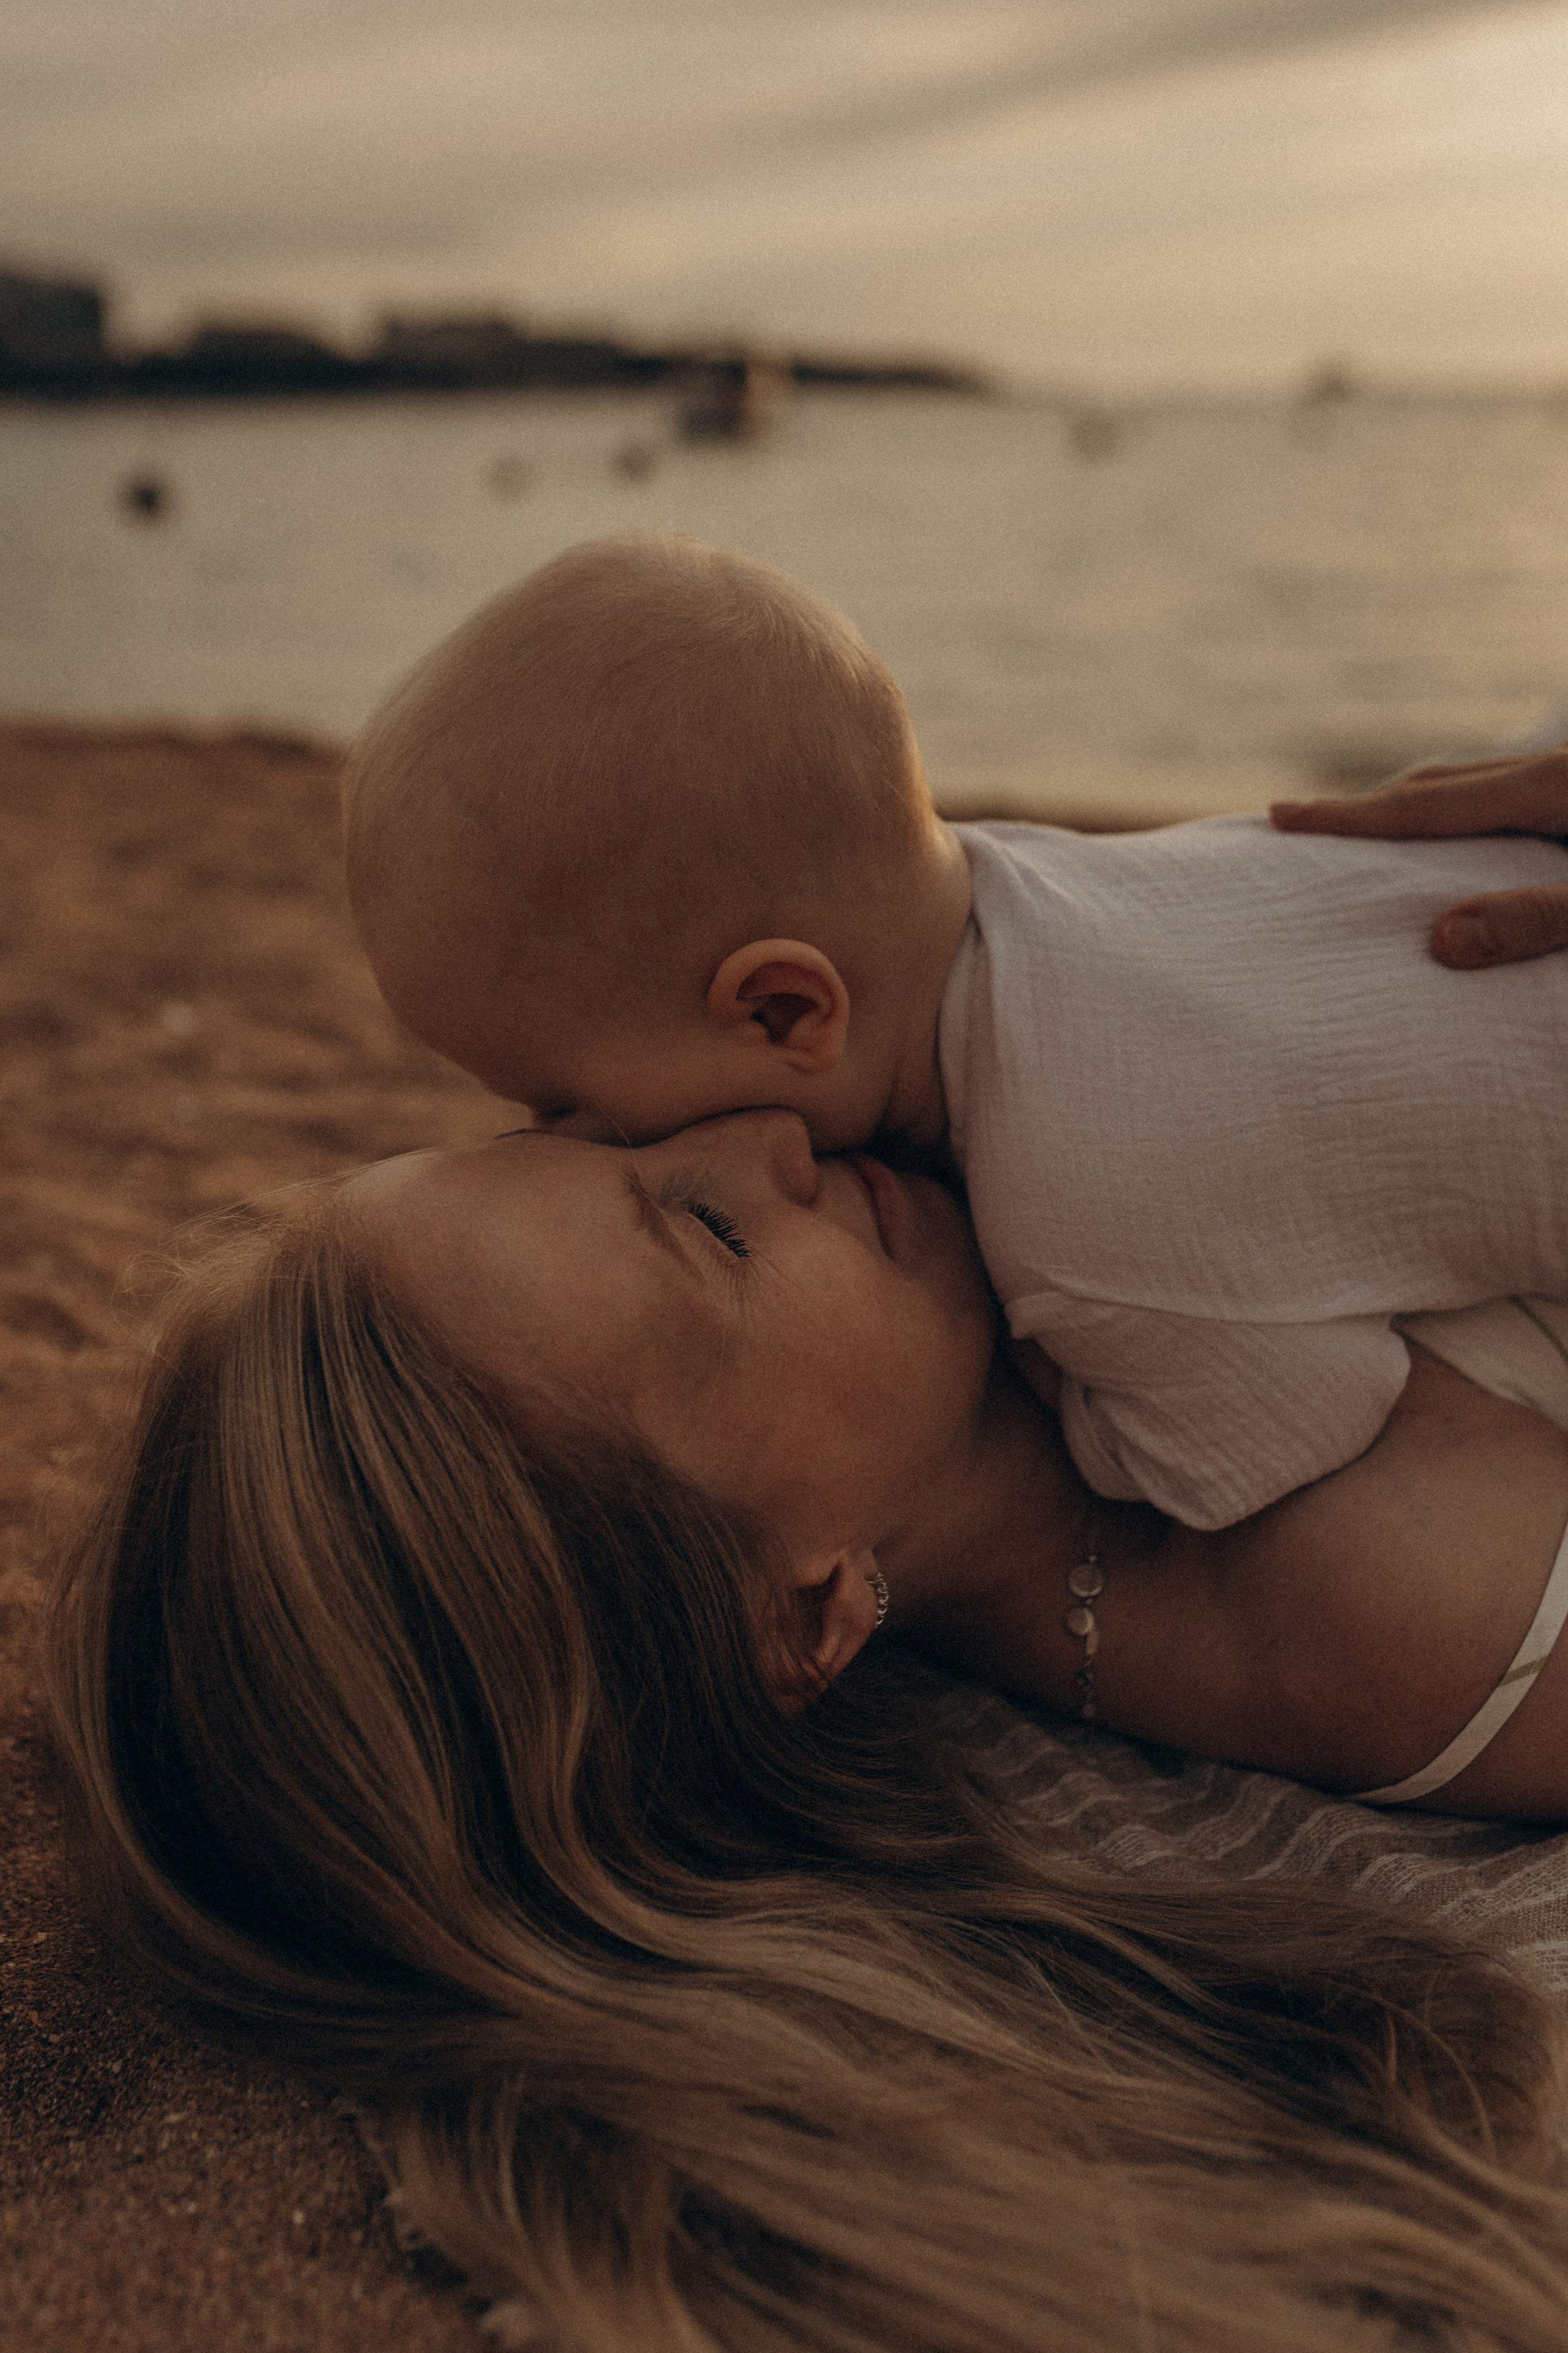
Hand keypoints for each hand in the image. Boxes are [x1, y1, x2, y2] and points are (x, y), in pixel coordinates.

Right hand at [1271, 746, 1567, 968]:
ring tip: (1364, 840)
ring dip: (1411, 811)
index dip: (1350, 816)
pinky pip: (1505, 799)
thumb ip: (1534, 918)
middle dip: (1367, 807)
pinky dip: (1458, 820)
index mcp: (1551, 784)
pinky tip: (1454, 847)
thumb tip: (1440, 941)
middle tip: (1298, 825)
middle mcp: (1552, 768)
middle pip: (1437, 785)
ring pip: (1472, 787)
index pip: (1426, 805)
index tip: (1279, 815)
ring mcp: (1567, 777)